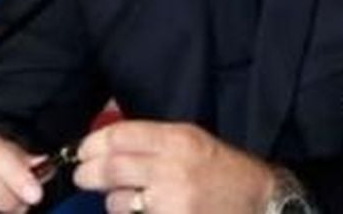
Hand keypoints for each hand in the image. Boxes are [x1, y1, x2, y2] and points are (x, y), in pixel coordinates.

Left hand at [74, 120, 276, 213]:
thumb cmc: (223, 169)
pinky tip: (140, 212)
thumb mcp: (194, 140)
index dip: (93, 144)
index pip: (121, 135)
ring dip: (111, 201)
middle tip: (82, 175)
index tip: (83, 150)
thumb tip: (108, 144)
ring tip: (122, 198)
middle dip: (87, 172)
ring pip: (117, 202)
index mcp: (179, 139)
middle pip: (111, 168)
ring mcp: (172, 202)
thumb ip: (153, 140)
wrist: (260, 200)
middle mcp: (173, 169)